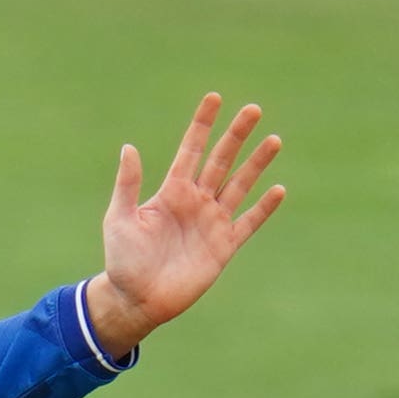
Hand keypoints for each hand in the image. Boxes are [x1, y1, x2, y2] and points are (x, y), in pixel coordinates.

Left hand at [83, 93, 286, 358]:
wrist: (135, 299)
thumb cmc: (122, 260)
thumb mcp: (120, 219)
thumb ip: (128, 185)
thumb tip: (129, 147)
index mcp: (171, 192)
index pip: (190, 150)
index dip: (202, 125)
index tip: (214, 98)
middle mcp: (195, 202)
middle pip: (220, 161)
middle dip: (236, 136)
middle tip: (253, 109)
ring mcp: (212, 222)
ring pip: (239, 185)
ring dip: (256, 163)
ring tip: (274, 139)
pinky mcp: (224, 246)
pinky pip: (248, 223)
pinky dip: (263, 208)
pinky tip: (278, 189)